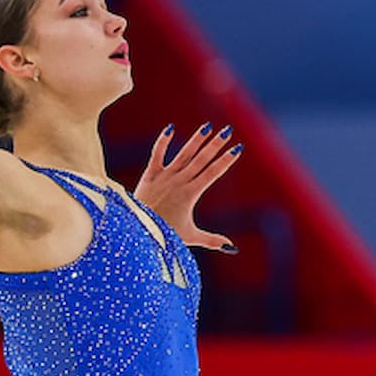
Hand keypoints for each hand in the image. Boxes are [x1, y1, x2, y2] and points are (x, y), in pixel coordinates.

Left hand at [132, 122, 242, 252]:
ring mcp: (164, 177)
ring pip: (183, 154)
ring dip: (196, 140)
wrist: (137, 230)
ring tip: (207, 126)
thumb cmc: (165, 234)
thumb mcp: (190, 237)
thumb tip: (233, 249)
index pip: (213, 173)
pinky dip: (163, 142)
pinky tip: (170, 128)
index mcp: (191, 194)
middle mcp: (179, 182)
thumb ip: (213, 240)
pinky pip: (157, 155)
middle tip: (228, 131)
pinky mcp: (150, 175)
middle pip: (202, 160)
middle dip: (216, 145)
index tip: (238, 148)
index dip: (226, 160)